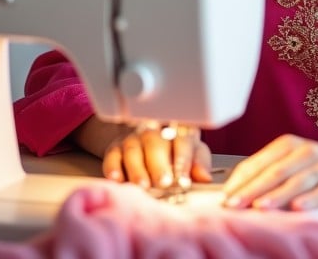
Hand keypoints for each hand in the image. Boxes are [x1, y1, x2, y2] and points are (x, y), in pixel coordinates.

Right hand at [73, 117, 211, 190]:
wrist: (145, 144)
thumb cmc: (174, 152)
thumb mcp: (192, 153)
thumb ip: (199, 164)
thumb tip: (205, 177)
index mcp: (178, 130)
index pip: (182, 140)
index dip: (183, 160)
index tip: (184, 180)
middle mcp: (154, 131)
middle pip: (156, 142)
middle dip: (159, 164)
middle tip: (163, 183)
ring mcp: (133, 138)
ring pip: (133, 149)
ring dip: (138, 169)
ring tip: (143, 186)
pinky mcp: (115, 148)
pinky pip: (112, 156)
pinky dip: (114, 168)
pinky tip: (118, 180)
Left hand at [221, 134, 317, 210]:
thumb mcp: (294, 161)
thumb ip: (270, 173)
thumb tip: (237, 193)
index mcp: (288, 145)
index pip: (259, 163)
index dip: (241, 180)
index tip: (224, 198)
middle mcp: (306, 152)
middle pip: (275, 171)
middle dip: (252, 189)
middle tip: (234, 205)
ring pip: (299, 180)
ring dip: (279, 194)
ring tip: (261, 207)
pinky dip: (312, 199)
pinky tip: (299, 208)